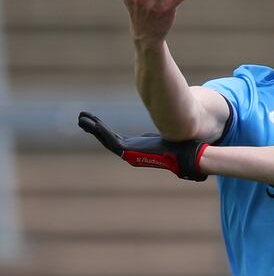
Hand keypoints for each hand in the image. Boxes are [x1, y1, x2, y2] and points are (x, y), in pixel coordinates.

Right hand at [78, 111, 207, 180]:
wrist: (191, 157)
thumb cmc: (186, 152)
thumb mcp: (173, 142)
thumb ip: (172, 142)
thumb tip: (181, 141)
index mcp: (141, 149)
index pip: (119, 140)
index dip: (106, 132)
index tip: (96, 123)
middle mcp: (133, 152)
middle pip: (109, 139)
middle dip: (95, 128)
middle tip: (81, 119)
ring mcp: (130, 153)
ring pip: (106, 139)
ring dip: (93, 128)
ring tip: (80, 118)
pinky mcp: (129, 151)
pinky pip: (109, 140)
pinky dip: (99, 131)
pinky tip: (88, 122)